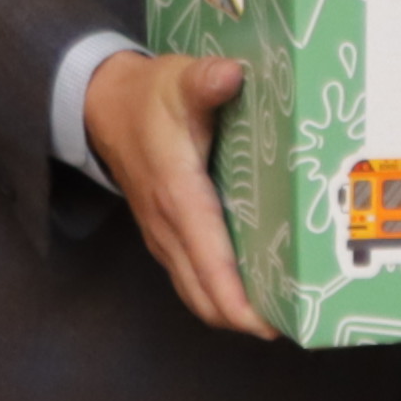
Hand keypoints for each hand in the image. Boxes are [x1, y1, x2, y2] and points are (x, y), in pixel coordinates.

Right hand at [85, 48, 278, 340]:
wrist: (103, 107)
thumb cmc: (150, 96)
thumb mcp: (177, 79)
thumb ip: (204, 81)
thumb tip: (229, 76)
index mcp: (177, 194)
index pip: (208, 259)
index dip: (236, 298)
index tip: (268, 324)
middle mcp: (168, 226)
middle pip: (204, 294)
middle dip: (244, 317)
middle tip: (297, 323)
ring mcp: (164, 237)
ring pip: (197, 293)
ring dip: (233, 310)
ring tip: (283, 315)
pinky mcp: (167, 237)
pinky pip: (193, 279)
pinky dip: (221, 294)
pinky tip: (257, 292)